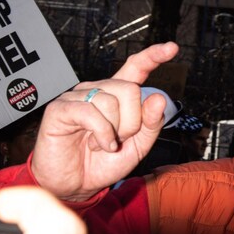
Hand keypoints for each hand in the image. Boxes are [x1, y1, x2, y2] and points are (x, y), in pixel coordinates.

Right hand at [31, 42, 178, 199]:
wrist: (77, 185)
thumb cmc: (103, 163)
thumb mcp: (138, 147)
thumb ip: (150, 124)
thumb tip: (159, 98)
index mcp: (117, 96)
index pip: (135, 68)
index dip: (153, 56)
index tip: (172, 48)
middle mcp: (97, 90)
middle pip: (129, 89)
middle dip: (131, 122)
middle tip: (117, 139)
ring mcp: (77, 97)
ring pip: (110, 101)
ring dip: (113, 131)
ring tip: (102, 144)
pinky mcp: (60, 109)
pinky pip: (91, 112)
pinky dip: (101, 134)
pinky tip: (98, 145)